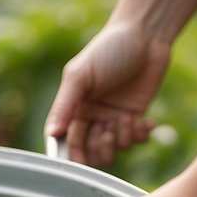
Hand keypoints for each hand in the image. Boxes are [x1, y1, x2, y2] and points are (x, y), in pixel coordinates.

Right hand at [44, 22, 168, 166]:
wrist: (145, 35)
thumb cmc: (108, 49)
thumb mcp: (80, 75)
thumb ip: (64, 105)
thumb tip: (51, 133)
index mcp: (73, 108)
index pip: (66, 141)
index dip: (71, 154)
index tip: (79, 161)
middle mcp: (90, 117)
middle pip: (88, 152)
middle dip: (97, 149)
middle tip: (106, 134)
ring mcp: (112, 118)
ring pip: (112, 150)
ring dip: (120, 140)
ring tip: (127, 119)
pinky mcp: (134, 117)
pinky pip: (134, 141)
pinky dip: (139, 135)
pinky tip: (144, 121)